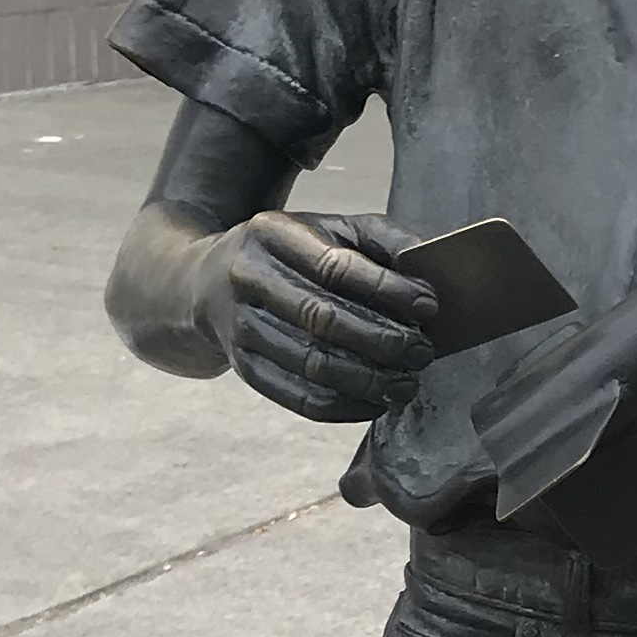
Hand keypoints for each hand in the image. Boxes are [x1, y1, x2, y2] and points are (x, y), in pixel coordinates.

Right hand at [203, 207, 438, 421]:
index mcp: (272, 234)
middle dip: (383, 340)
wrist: (208, 284)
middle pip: (323, 318)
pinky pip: (298, 397)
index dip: (387, 289)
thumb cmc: (288, 256)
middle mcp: (248, 278)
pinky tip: (375, 403)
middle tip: (422, 351)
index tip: (428, 306)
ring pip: (312, 363)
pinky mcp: (243, 367)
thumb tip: (425, 264)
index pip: (336, 266)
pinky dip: (344, 406)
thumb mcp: (328, 229)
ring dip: (369, 380)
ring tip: (407, 383)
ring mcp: (240, 327)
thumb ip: (379, 239)